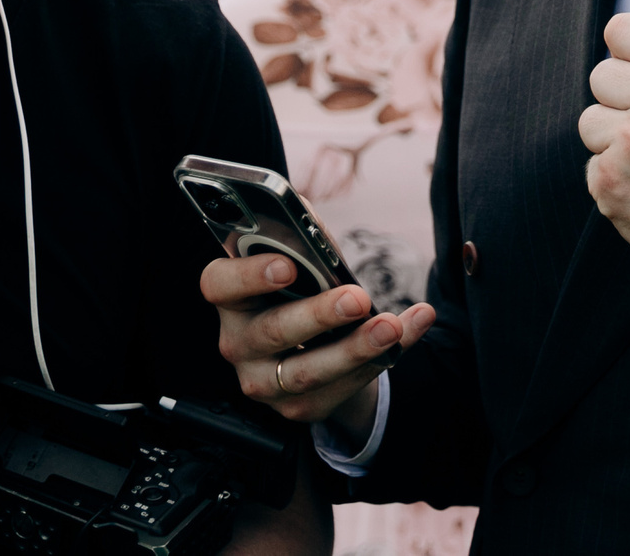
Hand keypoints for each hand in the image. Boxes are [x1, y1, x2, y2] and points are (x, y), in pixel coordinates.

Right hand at [204, 253, 433, 438]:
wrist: (314, 345)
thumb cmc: (301, 289)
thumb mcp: (300, 260)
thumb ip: (303, 239)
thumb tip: (312, 222)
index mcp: (232, 296)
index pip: (220, 284)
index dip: (249, 275)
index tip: (287, 265)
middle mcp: (238, 341)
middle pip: (272, 331)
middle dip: (319, 314)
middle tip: (356, 298)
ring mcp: (264, 381)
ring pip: (307, 371)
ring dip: (355, 348)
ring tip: (390, 326)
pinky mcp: (298, 407)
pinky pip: (342, 387)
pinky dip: (381, 358)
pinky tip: (409, 330)